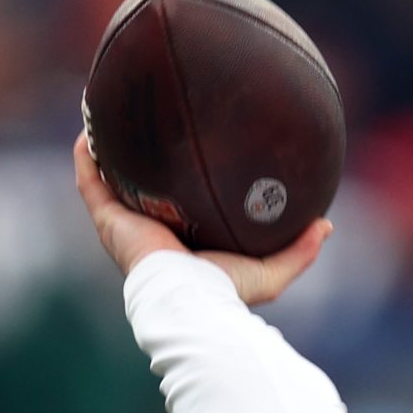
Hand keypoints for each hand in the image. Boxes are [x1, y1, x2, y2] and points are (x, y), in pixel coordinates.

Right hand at [74, 135, 329, 305]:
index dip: (180, 183)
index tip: (190, 154)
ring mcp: (125, 226)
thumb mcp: (272, 270)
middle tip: (149, 127)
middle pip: (141, 190)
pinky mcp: (109, 220)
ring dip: (106, 150)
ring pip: (109, 180)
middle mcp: (151, 231)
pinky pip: (90, 180)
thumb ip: (299, 249)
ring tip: (108, 114)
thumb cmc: (227, 290)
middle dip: (141, 162)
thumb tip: (325, 225)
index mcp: (183, 242)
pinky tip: (89, 126)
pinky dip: (86, 155)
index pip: (180, 207)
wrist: (190, 298)